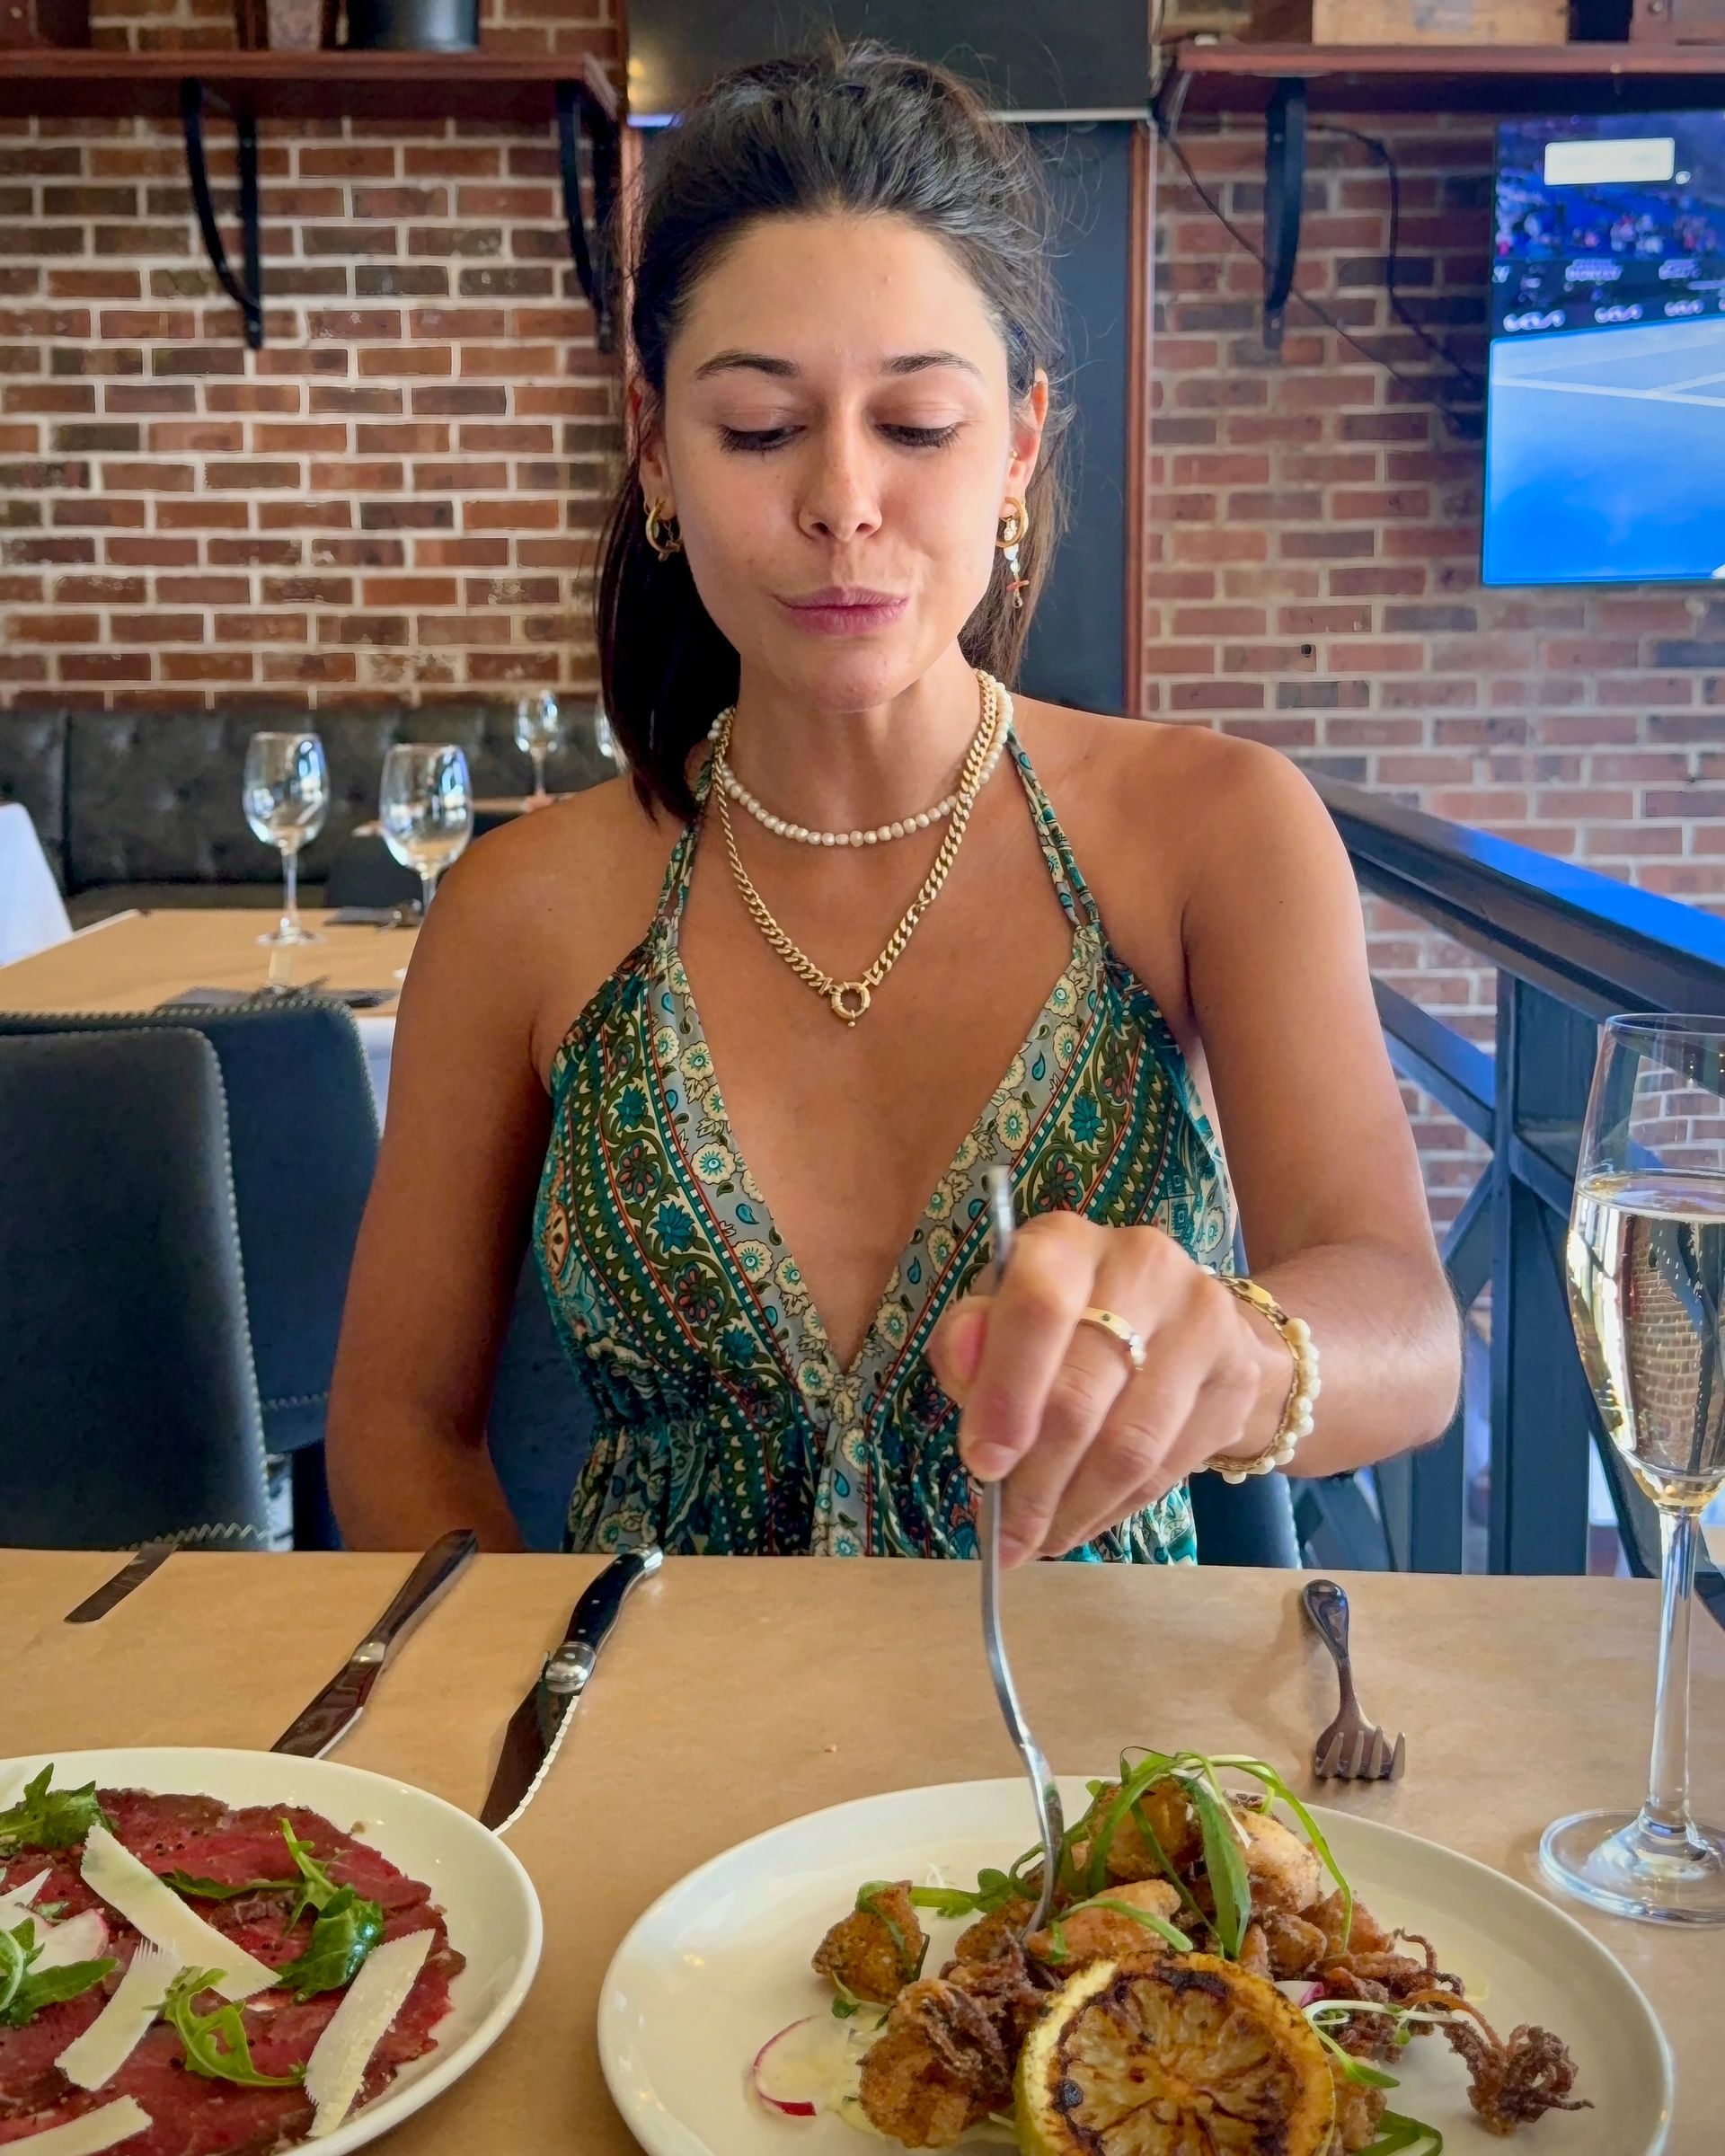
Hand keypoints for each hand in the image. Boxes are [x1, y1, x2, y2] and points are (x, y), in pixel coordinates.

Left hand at [926, 1213, 1283, 1564]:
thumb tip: (962, 1366)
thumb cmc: (1066, 1323)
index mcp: (1065, 1242)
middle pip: (1082, 1393)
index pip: (1039, 1309)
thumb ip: (968, 1342)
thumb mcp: (1001, 1319)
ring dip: (1074, 1508)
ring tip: (1038, 1541)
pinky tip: (1082, 1522)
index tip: (982, 1465)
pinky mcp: (1235, 1376)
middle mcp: (1141, 1264)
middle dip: (1034, 1480)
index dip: (1007, 1394)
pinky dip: (1114, 1509)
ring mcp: (1201, 1319)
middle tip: (1006, 1536)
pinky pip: (1167, 1467)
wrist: (1183, 1322)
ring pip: (1129, 1444)